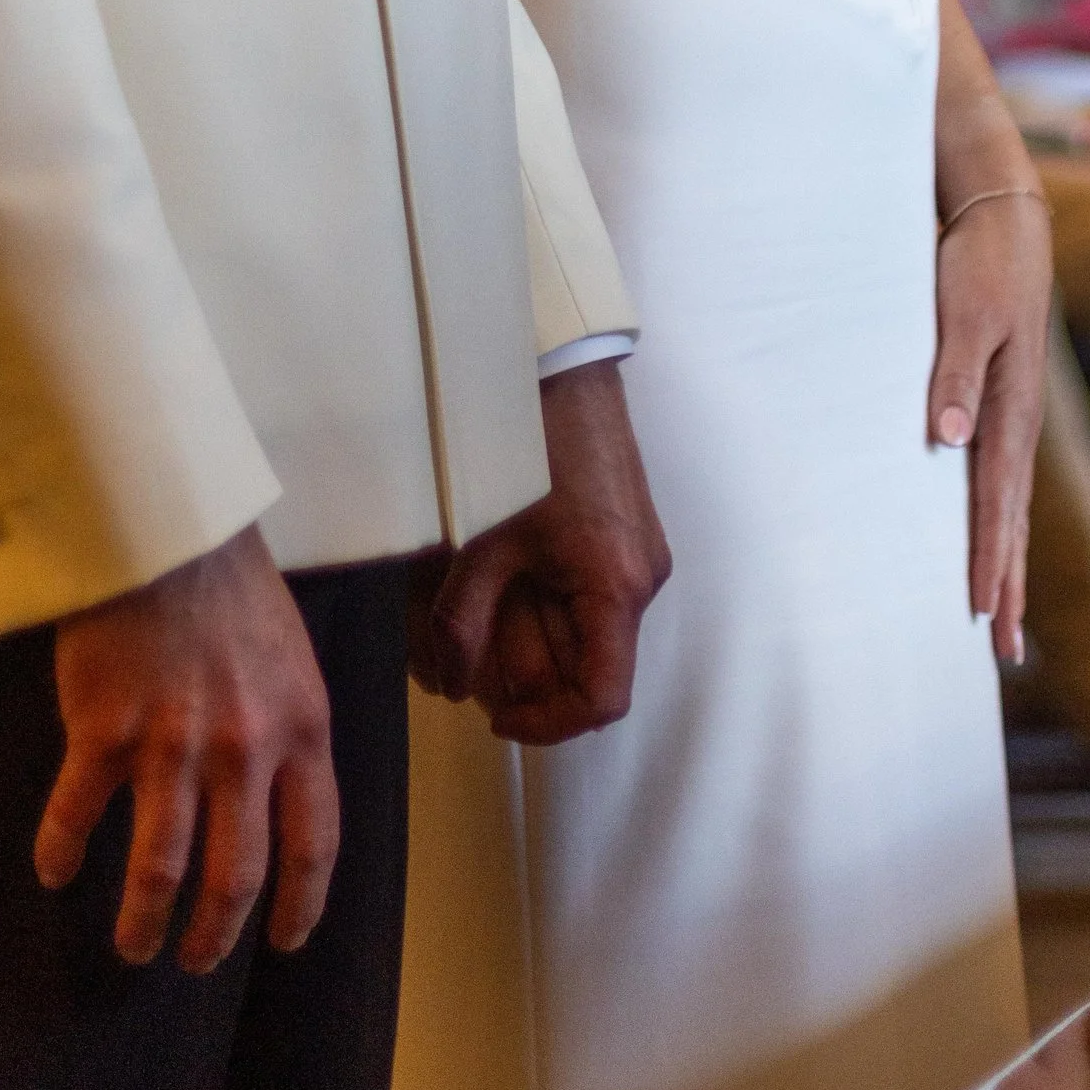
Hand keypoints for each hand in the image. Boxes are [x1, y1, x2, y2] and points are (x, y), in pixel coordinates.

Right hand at [38, 526, 337, 972]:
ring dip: (144, 920)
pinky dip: (62, 851)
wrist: (162, 520)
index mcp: (300, 728)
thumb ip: (288, 728)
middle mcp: (243, 750)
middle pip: (233, 877)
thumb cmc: (230, 581)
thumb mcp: (291, 657)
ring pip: (160, 868)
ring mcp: (172, 744)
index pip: (312, 844)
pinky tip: (54, 870)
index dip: (299, 906)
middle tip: (195, 959)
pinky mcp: (104, 729)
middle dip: (213, 934)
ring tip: (134, 945)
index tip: (282, 941)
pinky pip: (78, 814)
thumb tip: (278, 797)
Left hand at [409, 362, 670, 746]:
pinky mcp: (624, 533)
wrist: (562, 366)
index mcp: (617, 589)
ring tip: (478, 612)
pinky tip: (503, 578)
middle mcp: (640, 581)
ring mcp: (637, 556)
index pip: (602, 699)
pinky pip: (588, 595)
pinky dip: (546, 602)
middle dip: (527, 675)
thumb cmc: (526, 449)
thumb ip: (462, 621)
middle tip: (469, 656)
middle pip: (589, 666)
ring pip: (586, 631)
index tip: (496, 716)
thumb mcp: (485, 540)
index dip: (547, 723)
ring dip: (533, 637)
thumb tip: (449, 688)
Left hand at [929, 193, 1051, 663]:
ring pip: (1008, 505)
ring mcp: (1013, 415)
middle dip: (1005, 585)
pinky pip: (999, 478)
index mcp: (1010, 410)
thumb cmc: (980, 263)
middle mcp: (1017, 422)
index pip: (996, 503)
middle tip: (1005, 652)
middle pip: (1011, 519)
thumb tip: (948, 441)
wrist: (1006, 219)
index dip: (988, 561)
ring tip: (1001, 618)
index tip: (981, 616)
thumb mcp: (966, 311)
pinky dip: (996, 520)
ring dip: (1004, 562)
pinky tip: (988, 540)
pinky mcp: (1000, 400)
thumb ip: (955, 373)